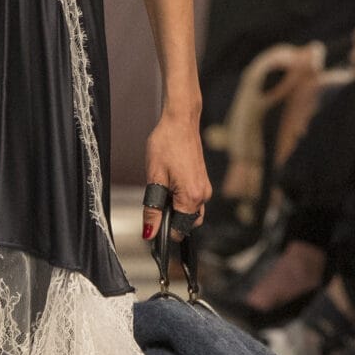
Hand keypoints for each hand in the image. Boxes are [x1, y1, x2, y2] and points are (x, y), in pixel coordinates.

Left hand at [143, 108, 210, 251]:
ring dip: (175, 208)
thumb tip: (149, 232)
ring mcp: (205, 188)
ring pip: (190, 212)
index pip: (180, 230)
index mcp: (192, 197)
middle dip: (171, 219)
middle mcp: (203, 195)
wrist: (180, 122)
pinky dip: (180, 199)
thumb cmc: (166, 144)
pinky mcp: (203, 182)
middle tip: (155, 200)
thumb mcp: (154, 178)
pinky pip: (192, 200)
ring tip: (162, 188)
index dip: (164, 230)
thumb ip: (153, 209)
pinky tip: (169, 183)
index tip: (152, 223)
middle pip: (187, 223)